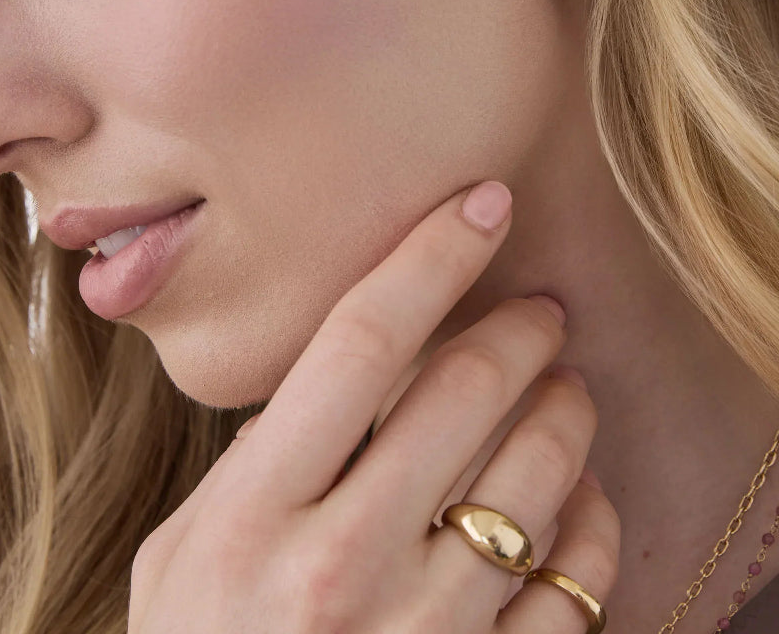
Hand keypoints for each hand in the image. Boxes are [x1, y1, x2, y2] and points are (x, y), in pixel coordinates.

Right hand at [127, 180, 620, 631]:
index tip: (481, 201)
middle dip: (523, 327)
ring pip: (540, 475)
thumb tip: (352, 370)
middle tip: (541, 309)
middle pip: (466, 392)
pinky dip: (592, 518)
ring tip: (564, 391)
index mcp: (252, 517)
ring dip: (567, 410)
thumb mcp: (186, 559)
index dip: (430, 255)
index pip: (359, 342)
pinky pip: (577, 577)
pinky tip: (576, 498)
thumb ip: (258, 463)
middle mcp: (338, 569)